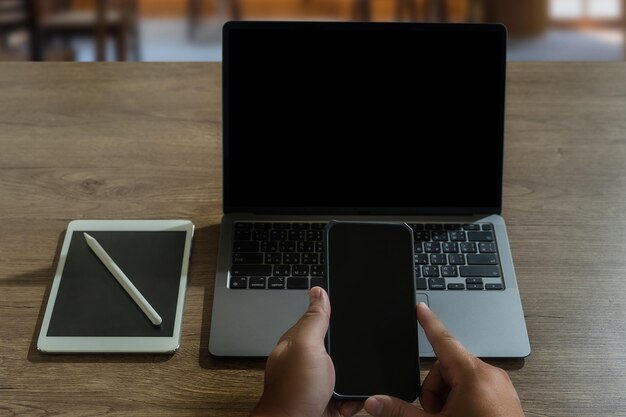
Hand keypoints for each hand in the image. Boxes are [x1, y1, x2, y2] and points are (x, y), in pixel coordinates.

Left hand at [250, 287, 361, 416]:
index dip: (335, 316)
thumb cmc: (292, 393)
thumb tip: (318, 290)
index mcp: (299, 341)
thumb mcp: (306, 346)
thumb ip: (314, 319)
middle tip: (346, 362)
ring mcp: (318, 381)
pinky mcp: (329, 399)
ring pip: (349, 371)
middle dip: (350, 353)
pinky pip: (351, 394)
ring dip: (353, 379)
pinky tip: (346, 400)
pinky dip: (353, 399)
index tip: (350, 317)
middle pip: (339, 346)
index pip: (320, 319)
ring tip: (345, 386)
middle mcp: (308, 360)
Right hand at [364, 303, 524, 416]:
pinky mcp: (506, 400)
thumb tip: (375, 402)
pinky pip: (476, 390)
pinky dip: (463, 403)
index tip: (420, 307)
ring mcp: (501, 388)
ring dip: (447, 399)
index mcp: (473, 375)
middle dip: (434, 391)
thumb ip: (401, 411)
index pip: (443, 340)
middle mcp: (490, 376)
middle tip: (435, 416)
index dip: (428, 322)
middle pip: (446, 368)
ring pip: (460, 381)